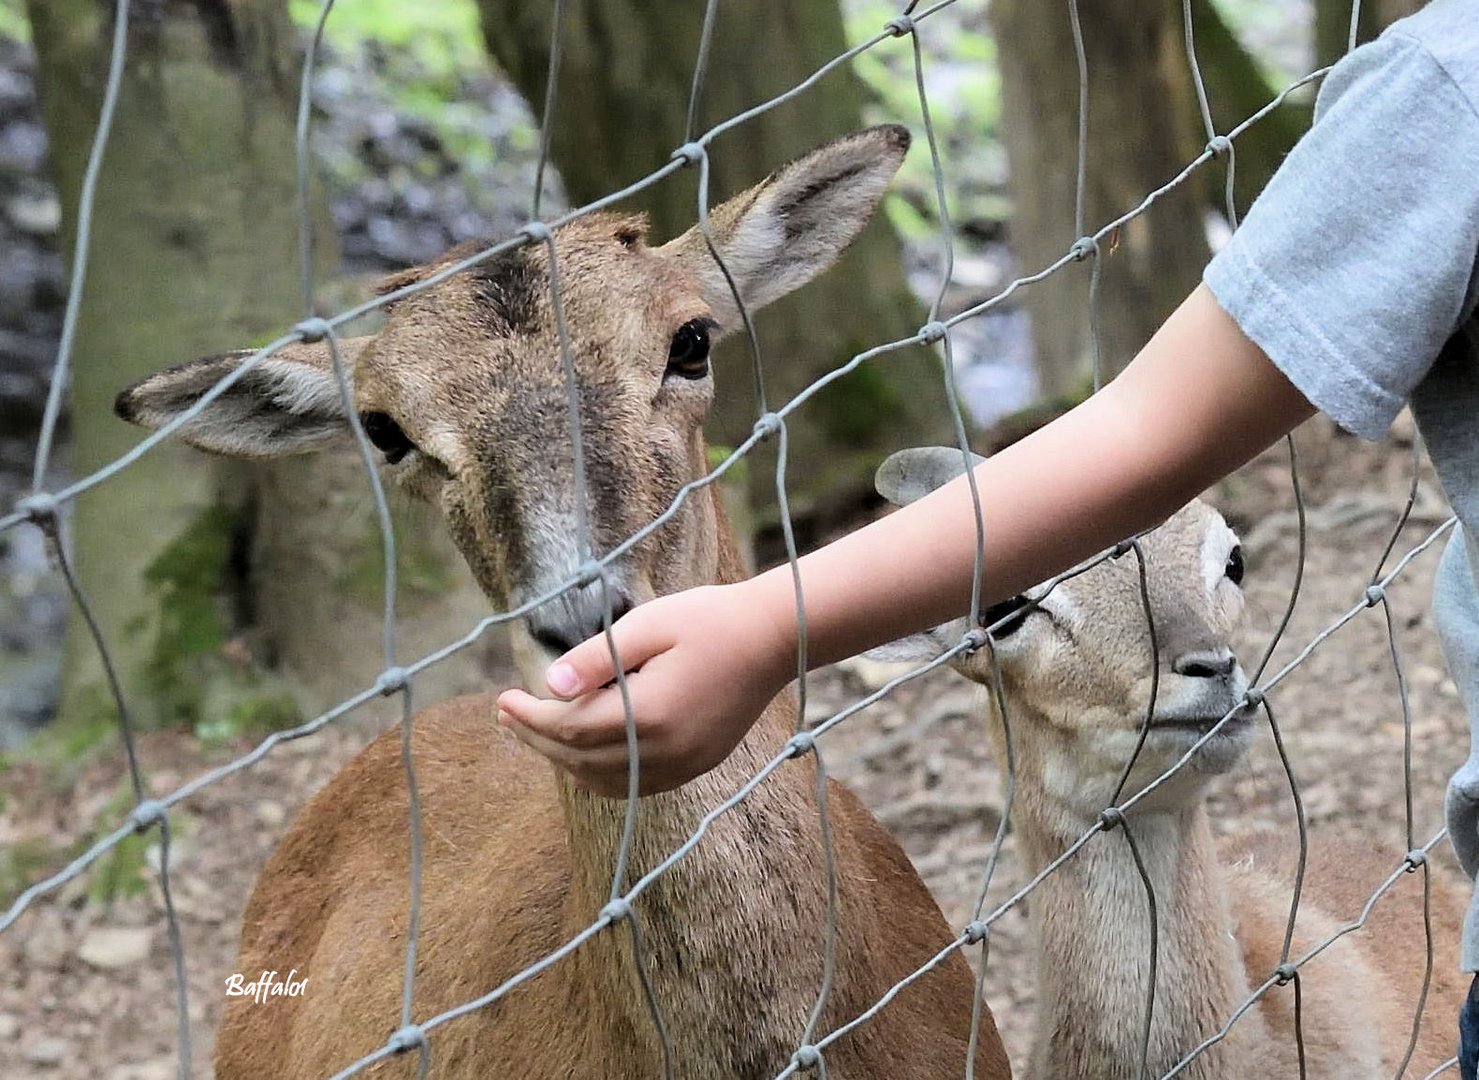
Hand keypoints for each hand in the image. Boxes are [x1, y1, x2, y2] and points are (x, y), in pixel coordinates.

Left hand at [496, 580, 795, 796]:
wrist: (774, 638)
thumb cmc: (710, 620)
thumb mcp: (649, 624)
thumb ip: (596, 658)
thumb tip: (549, 685)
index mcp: (649, 713)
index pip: (570, 727)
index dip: (530, 717)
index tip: (502, 699)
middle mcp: (665, 749)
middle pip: (580, 759)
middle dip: (536, 738)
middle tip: (504, 716)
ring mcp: (682, 763)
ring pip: (604, 780)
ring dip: (562, 761)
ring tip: (533, 734)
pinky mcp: (695, 765)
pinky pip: (633, 784)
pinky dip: (598, 776)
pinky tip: (580, 758)